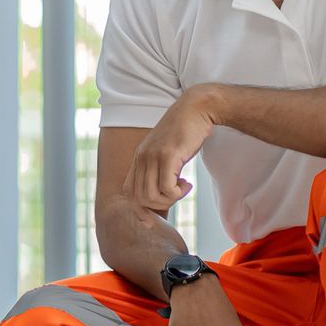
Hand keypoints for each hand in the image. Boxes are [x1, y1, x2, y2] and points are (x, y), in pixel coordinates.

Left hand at [125, 87, 215, 213]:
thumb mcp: (167, 152)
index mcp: (138, 158)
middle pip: (139, 199)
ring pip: (152, 196)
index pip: (129, 193)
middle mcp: (141, 158)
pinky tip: (188, 183)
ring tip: (183, 188)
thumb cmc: (186, 132)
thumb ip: (159, 168)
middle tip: (177, 195)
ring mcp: (152, 156)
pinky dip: (178, 193)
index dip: (140, 208)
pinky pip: (166, 189)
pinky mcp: (167, 155)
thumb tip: (161, 193)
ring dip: (170, 200)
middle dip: (160, 206)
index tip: (157, 216)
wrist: (196, 109)